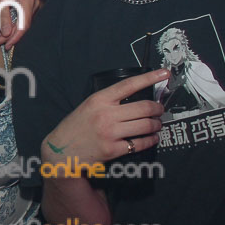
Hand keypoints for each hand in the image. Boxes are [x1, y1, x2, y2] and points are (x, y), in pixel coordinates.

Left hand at [0, 0, 39, 48]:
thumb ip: (4, 17)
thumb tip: (7, 34)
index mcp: (27, 1)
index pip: (24, 26)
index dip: (14, 38)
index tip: (5, 46)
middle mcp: (33, 3)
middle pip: (23, 25)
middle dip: (8, 36)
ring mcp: (32, 2)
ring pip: (21, 22)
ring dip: (9, 31)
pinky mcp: (27, 2)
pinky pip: (21, 16)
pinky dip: (11, 23)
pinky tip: (2, 29)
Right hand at [43, 69, 168, 164]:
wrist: (61, 151)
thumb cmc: (75, 127)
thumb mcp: (88, 107)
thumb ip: (108, 102)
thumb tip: (135, 99)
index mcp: (99, 100)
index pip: (129, 85)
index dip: (149, 78)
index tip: (164, 73)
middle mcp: (105, 114)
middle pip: (144, 107)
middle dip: (158, 108)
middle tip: (160, 110)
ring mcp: (110, 132)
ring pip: (146, 125)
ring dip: (156, 125)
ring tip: (156, 124)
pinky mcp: (113, 149)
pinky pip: (140, 143)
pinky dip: (150, 140)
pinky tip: (151, 138)